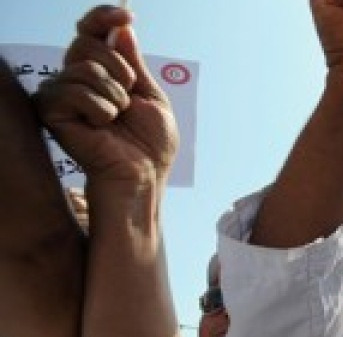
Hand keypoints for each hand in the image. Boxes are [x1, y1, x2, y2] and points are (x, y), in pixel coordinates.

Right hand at [36, 7, 176, 185]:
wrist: (143, 174)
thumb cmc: (149, 144)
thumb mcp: (150, 96)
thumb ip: (134, 63)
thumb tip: (121, 28)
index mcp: (103, 72)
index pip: (93, 32)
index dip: (103, 17)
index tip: (126, 14)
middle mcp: (78, 78)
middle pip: (87, 43)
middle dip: (119, 68)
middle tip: (129, 95)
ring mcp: (62, 93)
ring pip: (83, 68)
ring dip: (113, 95)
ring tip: (117, 117)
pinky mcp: (51, 111)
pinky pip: (72, 91)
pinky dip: (98, 108)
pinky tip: (101, 126)